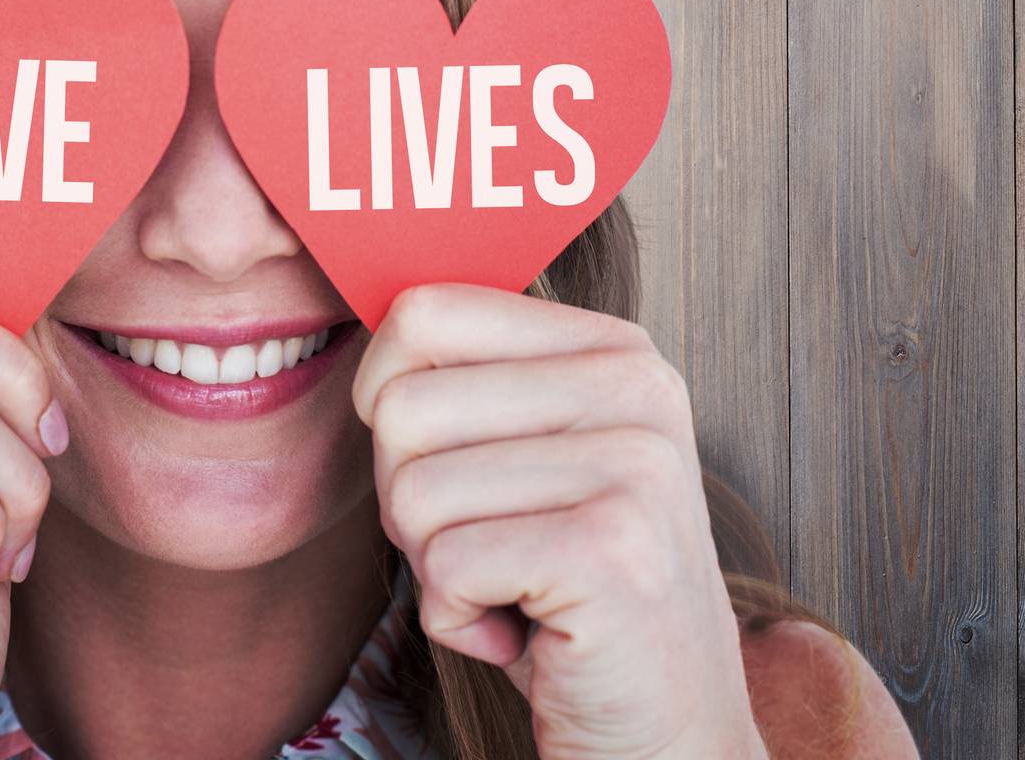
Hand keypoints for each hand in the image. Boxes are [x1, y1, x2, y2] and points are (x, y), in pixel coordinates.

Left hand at [353, 284, 766, 759]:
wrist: (668, 732)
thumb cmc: (561, 587)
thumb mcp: (525, 454)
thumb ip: (466, 378)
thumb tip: (359, 315)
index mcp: (611, 347)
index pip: (423, 311)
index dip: (385, 395)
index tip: (436, 458)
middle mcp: (634, 386)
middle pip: (401, 406)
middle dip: (407, 498)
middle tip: (483, 546)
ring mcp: (633, 466)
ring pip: (414, 490)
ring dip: (433, 565)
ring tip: (509, 588)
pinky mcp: (612, 551)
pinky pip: (446, 566)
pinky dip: (456, 619)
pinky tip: (522, 635)